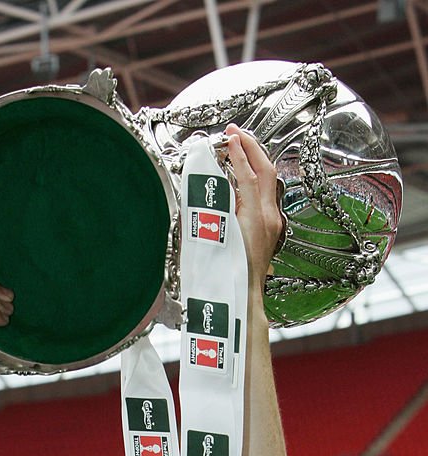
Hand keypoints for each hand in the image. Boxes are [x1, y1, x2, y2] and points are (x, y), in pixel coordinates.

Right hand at [225, 125, 283, 290]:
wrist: (242, 301)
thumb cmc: (226, 280)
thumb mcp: (214, 241)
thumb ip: (212, 211)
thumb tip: (204, 188)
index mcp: (256, 220)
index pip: (249, 175)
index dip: (238, 154)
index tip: (228, 138)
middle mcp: (269, 219)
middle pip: (266, 171)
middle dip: (251, 147)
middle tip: (234, 133)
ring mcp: (272, 224)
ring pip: (268, 181)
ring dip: (254, 160)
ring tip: (238, 148)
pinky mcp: (270, 231)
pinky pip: (265, 195)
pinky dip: (255, 178)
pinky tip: (242, 176)